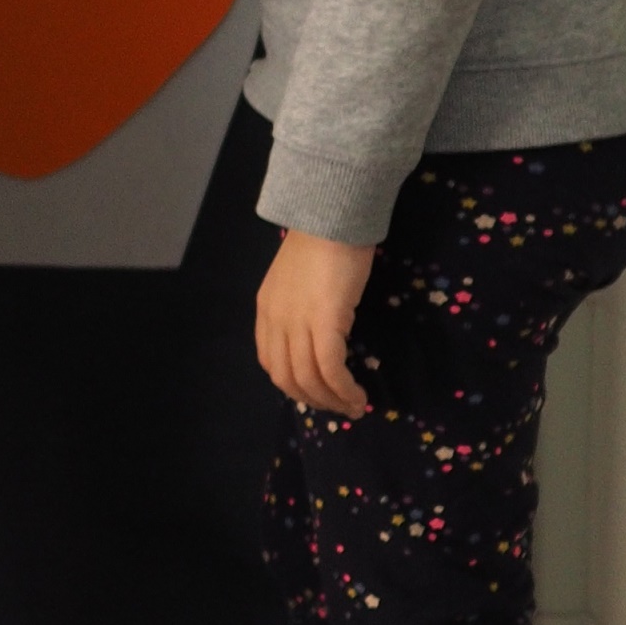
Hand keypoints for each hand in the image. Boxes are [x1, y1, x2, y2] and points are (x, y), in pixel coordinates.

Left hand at [254, 230, 373, 418]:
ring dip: (332, 401)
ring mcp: (297, 322)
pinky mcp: (324, 322)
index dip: (293, 384)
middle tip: (339, 408)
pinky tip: (358, 396)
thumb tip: (320, 331)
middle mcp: (275, 321)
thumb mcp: (299, 280)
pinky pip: (330, 369)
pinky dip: (344, 389)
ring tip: (354, 408)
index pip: (270, 361)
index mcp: (267, 310)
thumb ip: (300, 306)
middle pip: (286, 378)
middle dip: (313, 400)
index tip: (318, 393)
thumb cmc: (324, 243)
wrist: (333, 216)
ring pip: (308, 379)